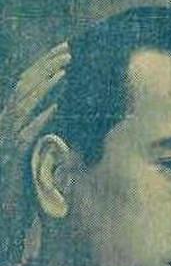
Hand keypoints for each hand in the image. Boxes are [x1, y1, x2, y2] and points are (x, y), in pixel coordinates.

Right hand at [0, 42, 70, 261]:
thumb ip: (43, 130)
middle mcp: (5, 126)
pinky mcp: (10, 160)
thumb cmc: (20, 184)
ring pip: (23, 108)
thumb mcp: (33, 151)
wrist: (3, 215)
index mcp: (11, 120)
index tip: (67, 50)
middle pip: (24, 89)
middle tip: (69, 51)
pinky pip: (24, 136)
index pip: (27, 86)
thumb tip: (63, 109)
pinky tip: (55, 109)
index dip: (45, 66)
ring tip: (64, 72)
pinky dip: (38, 120)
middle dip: (46, 67)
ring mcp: (5, 142)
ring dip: (44, 88)